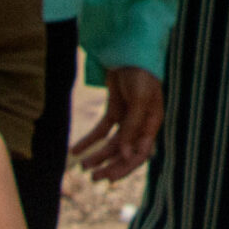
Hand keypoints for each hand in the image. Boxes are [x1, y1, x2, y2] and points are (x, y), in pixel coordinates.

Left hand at [72, 65, 161, 181]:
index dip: (126, 167)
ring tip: (82, 166)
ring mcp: (127, 118)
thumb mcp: (140, 100)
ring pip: (112, 144)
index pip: (141, 153)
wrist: (129, 50)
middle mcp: (141, 124)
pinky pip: (102, 130)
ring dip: (98, 155)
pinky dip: (89, 140)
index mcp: (152, 124)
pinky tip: (76, 150)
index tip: (109, 177)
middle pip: (125, 152)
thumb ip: (133, 127)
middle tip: (93, 178)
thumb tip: (126, 155)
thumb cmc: (141, 74)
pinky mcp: (115, 110)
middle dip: (110, 166)